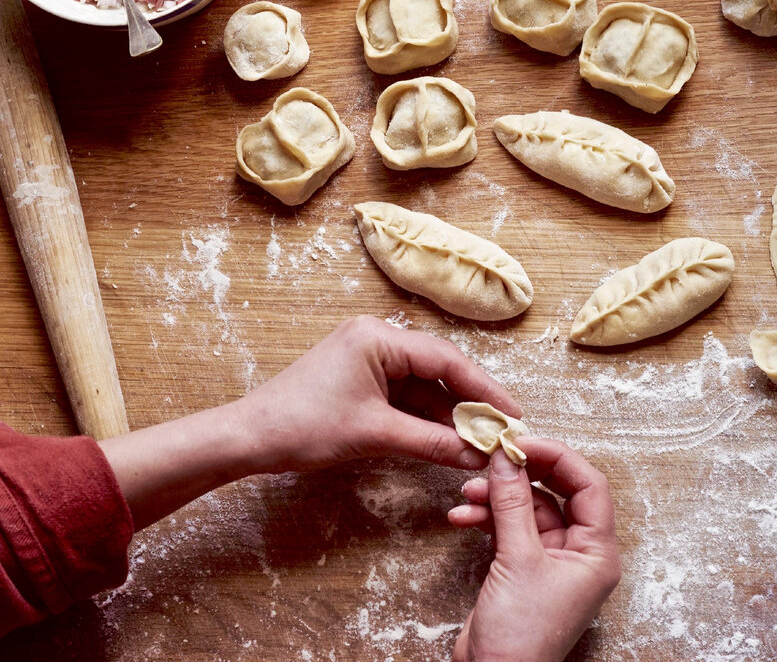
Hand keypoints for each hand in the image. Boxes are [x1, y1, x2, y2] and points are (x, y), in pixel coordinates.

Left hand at [238, 315, 520, 473]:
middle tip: (502, 429)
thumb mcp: (375, 435)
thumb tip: (476, 455)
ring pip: (424, 386)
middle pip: (439, 370)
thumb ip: (431, 443)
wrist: (247, 439)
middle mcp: (376, 338)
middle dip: (470, 403)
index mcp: (379, 337)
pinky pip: (405, 396)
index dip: (483, 389)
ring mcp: (368, 358)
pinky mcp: (361, 379)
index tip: (511, 414)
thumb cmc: (301, 426)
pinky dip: (425, 418)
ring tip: (480, 441)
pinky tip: (447, 440)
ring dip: (448, 414)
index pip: (446, 359)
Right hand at [447, 439, 620, 661]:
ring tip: (468, 492)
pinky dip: (487, 519)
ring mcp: (551, 562)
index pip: (589, 486)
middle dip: (523, 476)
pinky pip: (510, 530)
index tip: (522, 442)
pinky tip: (463, 516)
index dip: (557, 458)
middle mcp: (580, 555)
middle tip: (495, 457)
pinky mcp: (523, 570)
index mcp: (597, 553)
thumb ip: (512, 505)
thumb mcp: (518, 560)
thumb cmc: (521, 635)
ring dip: (498, 498)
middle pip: (557, 494)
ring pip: (528, 511)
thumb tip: (506, 459)